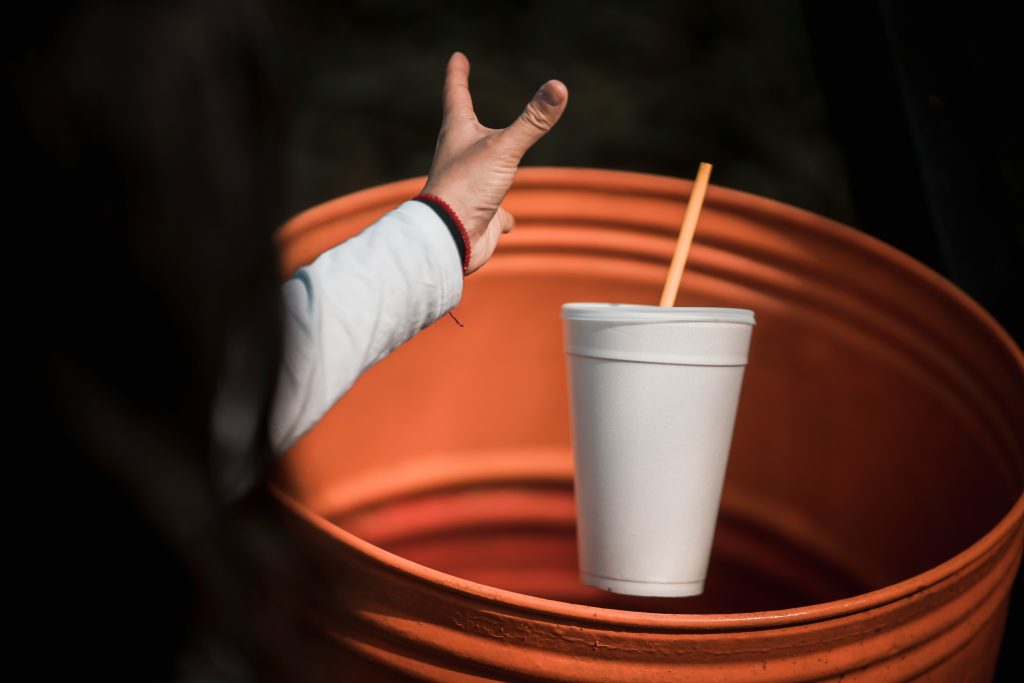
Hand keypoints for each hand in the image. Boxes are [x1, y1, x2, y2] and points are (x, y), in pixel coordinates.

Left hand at [421, 52, 567, 274]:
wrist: (449, 238)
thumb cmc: (467, 189)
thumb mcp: (504, 150)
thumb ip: (533, 121)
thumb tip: (559, 88)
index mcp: (458, 135)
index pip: (456, 94)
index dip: (458, 74)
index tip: (458, 57)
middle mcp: (459, 159)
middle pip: (463, 130)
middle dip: (466, 115)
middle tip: (463, 99)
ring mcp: (468, 188)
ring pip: (479, 171)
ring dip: (487, 164)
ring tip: (494, 163)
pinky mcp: (479, 215)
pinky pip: (493, 213)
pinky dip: (502, 216)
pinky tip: (508, 223)